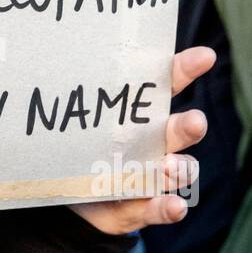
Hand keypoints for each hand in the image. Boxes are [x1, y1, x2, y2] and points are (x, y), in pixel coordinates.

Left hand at [69, 46, 214, 234]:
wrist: (62, 190)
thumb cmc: (74, 142)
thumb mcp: (73, 115)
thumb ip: (71, 91)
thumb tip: (46, 43)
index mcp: (140, 113)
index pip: (168, 86)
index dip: (186, 70)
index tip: (205, 56)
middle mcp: (154, 143)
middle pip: (178, 131)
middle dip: (188, 127)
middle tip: (195, 122)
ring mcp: (150, 177)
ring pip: (177, 171)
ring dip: (180, 169)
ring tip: (172, 166)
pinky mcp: (139, 208)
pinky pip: (157, 209)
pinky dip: (167, 208)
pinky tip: (176, 206)